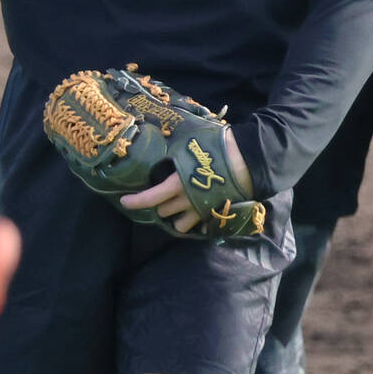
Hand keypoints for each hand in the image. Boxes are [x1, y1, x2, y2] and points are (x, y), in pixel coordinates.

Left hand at [119, 128, 252, 234]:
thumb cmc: (217, 149)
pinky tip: (195, 210)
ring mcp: (201, 210)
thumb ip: (176, 156)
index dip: (136, 201)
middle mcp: (187, 200)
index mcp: (178, 183)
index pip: (151, 197)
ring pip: (179, 225)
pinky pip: (197, 226)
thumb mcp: (191, 147)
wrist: (248, 161)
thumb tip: (164, 156)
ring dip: (175, 217)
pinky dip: (193, 221)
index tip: (124, 202)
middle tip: (162, 194)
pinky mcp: (214, 215)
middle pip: (162, 212)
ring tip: (178, 206)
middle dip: (159, 205)